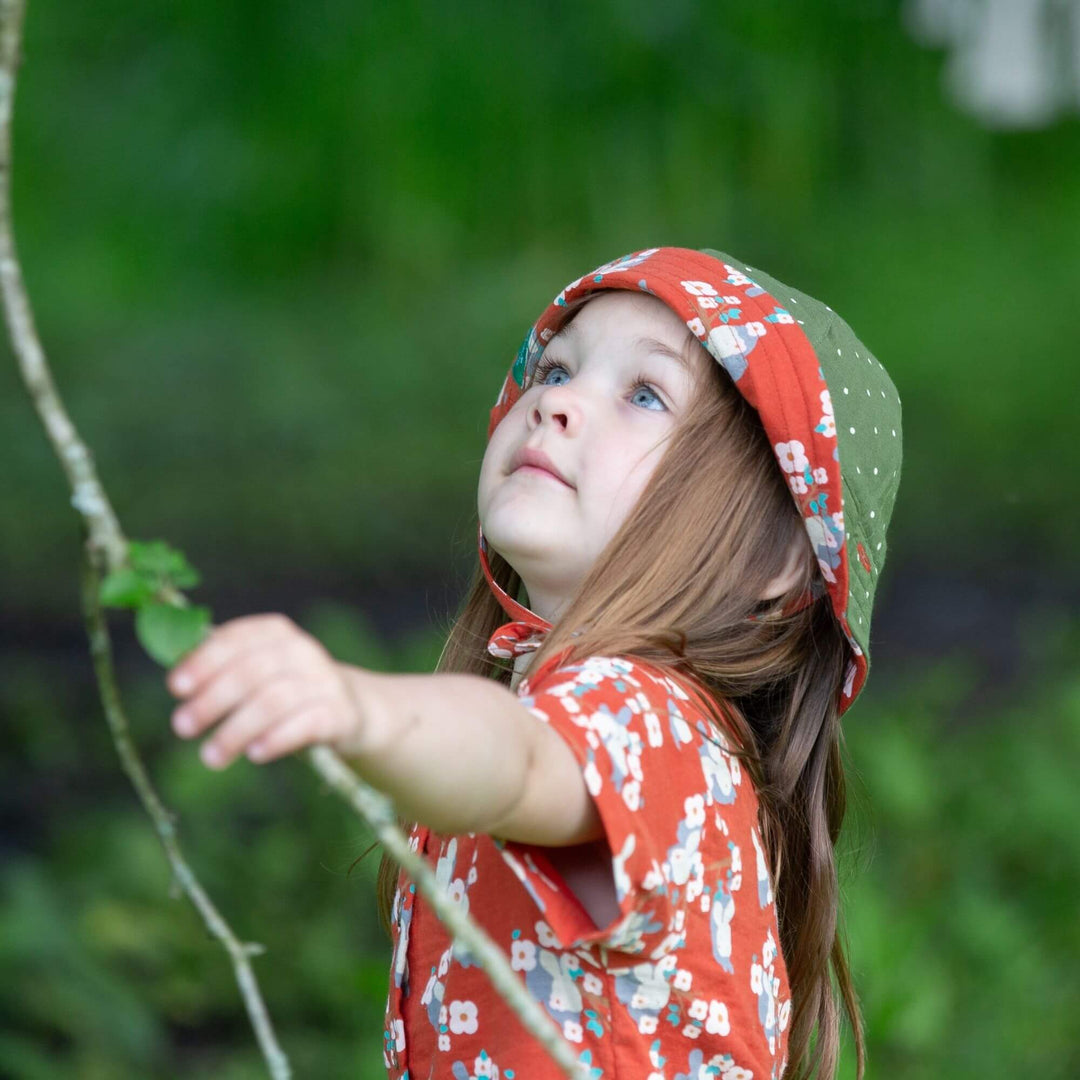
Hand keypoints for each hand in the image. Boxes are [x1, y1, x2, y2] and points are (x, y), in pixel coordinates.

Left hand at [165, 613, 364, 769]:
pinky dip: (277, 739)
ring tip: (210, 757)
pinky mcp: (340, 713)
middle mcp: (303, 650)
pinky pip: (306, 724)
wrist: (349, 709)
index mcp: (275, 632)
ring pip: (274, 701)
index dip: (204, 661)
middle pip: (251, 671)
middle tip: (182, 727)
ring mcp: (325, 681)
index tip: (176, 688)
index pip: (236, 638)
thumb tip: (178, 685)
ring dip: (236, 730)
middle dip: (212, 700)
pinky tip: (255, 754)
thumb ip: (222, 669)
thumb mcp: (257, 670)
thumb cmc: (285, 690)